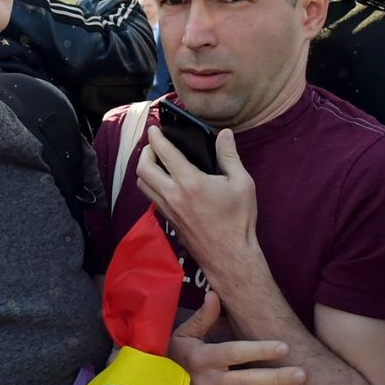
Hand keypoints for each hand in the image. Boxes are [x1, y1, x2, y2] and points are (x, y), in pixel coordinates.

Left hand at [136, 124, 257, 278]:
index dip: (156, 137)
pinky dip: (151, 185)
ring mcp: (168, 209)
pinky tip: (165, 182)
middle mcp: (173, 195)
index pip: (164, 152)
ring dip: (145, 170)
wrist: (230, 256)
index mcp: (190, 182)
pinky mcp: (168, 220)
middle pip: (142, 168)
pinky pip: (151, 198)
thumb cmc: (238, 221)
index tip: (154, 128)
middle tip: (154, 145)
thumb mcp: (242, 183)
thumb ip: (230, 156)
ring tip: (157, 162)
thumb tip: (224, 134)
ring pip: (142, 184)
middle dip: (145, 152)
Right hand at [168, 292, 306, 384]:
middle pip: (247, 383)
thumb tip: (215, 294)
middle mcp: (208, 383)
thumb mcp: (182, 335)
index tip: (284, 347)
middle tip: (302, 374)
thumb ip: (203, 318)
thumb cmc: (174, 358)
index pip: (234, 353)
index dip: (259, 350)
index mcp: (200, 359)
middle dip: (276, 379)